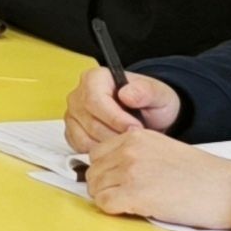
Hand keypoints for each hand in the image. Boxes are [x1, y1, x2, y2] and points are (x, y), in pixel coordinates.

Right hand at [62, 65, 184, 151]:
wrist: (147, 117)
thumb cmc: (150, 103)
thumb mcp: (158, 94)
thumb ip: (146, 91)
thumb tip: (126, 95)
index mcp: (94, 78)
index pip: (95, 100)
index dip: (116, 118)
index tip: (135, 128)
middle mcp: (78, 95)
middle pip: (91, 122)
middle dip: (116, 134)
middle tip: (136, 139)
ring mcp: (73, 115)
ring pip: (85, 138)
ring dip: (110, 145)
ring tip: (129, 142)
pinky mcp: (72, 133)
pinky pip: (81, 148)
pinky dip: (101, 152)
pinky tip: (117, 146)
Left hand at [82, 126, 230, 229]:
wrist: (229, 188)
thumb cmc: (203, 175)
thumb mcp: (164, 150)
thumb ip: (137, 154)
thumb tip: (111, 171)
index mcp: (136, 136)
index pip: (97, 153)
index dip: (106, 171)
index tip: (120, 181)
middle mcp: (129, 149)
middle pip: (93, 171)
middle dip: (105, 186)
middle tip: (126, 196)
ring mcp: (130, 171)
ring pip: (95, 188)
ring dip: (109, 199)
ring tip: (133, 203)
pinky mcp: (135, 194)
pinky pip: (104, 204)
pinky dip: (114, 210)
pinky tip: (134, 210)